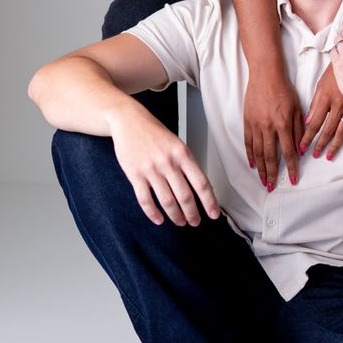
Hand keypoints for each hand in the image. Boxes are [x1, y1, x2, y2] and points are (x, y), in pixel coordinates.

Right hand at [108, 108, 219, 226]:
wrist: (129, 120)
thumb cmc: (155, 133)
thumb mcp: (177, 144)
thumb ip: (187, 164)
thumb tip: (202, 187)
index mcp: (182, 154)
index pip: (201, 183)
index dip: (209, 202)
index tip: (213, 214)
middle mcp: (168, 162)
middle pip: (185, 196)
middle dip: (192, 213)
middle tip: (195, 222)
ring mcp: (151, 169)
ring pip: (167, 201)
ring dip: (175, 216)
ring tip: (180, 222)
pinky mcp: (135, 175)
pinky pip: (145, 200)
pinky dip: (153, 213)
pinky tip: (159, 219)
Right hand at [244, 69, 303, 188]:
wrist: (265, 75)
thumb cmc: (284, 89)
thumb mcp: (297, 108)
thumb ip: (298, 129)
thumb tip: (300, 149)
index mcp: (283, 124)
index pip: (289, 152)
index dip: (291, 168)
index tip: (293, 179)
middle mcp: (268, 127)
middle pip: (270, 156)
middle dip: (272, 174)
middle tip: (272, 187)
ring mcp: (256, 125)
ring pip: (258, 152)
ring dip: (261, 169)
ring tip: (262, 181)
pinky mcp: (247, 121)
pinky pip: (248, 142)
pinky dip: (250, 155)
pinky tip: (252, 164)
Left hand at [299, 63, 342, 160]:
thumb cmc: (336, 70)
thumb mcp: (322, 84)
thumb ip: (315, 103)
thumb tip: (308, 122)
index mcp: (326, 98)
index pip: (314, 123)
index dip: (307, 137)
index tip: (302, 148)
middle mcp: (339, 104)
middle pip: (327, 129)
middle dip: (319, 144)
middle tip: (313, 155)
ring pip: (342, 130)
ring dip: (335, 144)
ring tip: (329, 156)